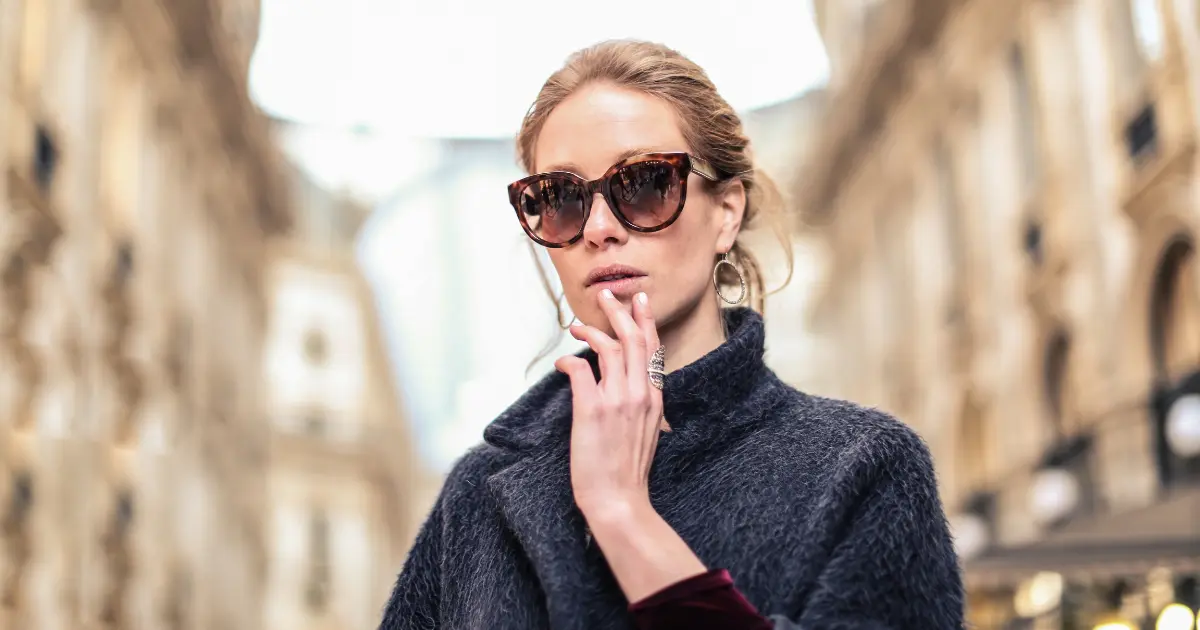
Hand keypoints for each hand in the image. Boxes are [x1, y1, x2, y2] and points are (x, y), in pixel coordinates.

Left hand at [555, 290, 662, 518]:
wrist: (619, 500)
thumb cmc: (629, 473)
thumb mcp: (649, 434)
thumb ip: (644, 408)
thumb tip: (634, 395)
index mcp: (655, 399)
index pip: (653, 350)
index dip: (645, 321)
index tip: (639, 301)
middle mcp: (640, 394)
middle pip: (633, 339)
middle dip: (619, 311)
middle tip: (606, 294)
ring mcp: (617, 401)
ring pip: (609, 348)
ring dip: (591, 330)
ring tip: (577, 325)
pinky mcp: (592, 410)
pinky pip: (580, 370)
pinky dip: (569, 361)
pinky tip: (561, 363)